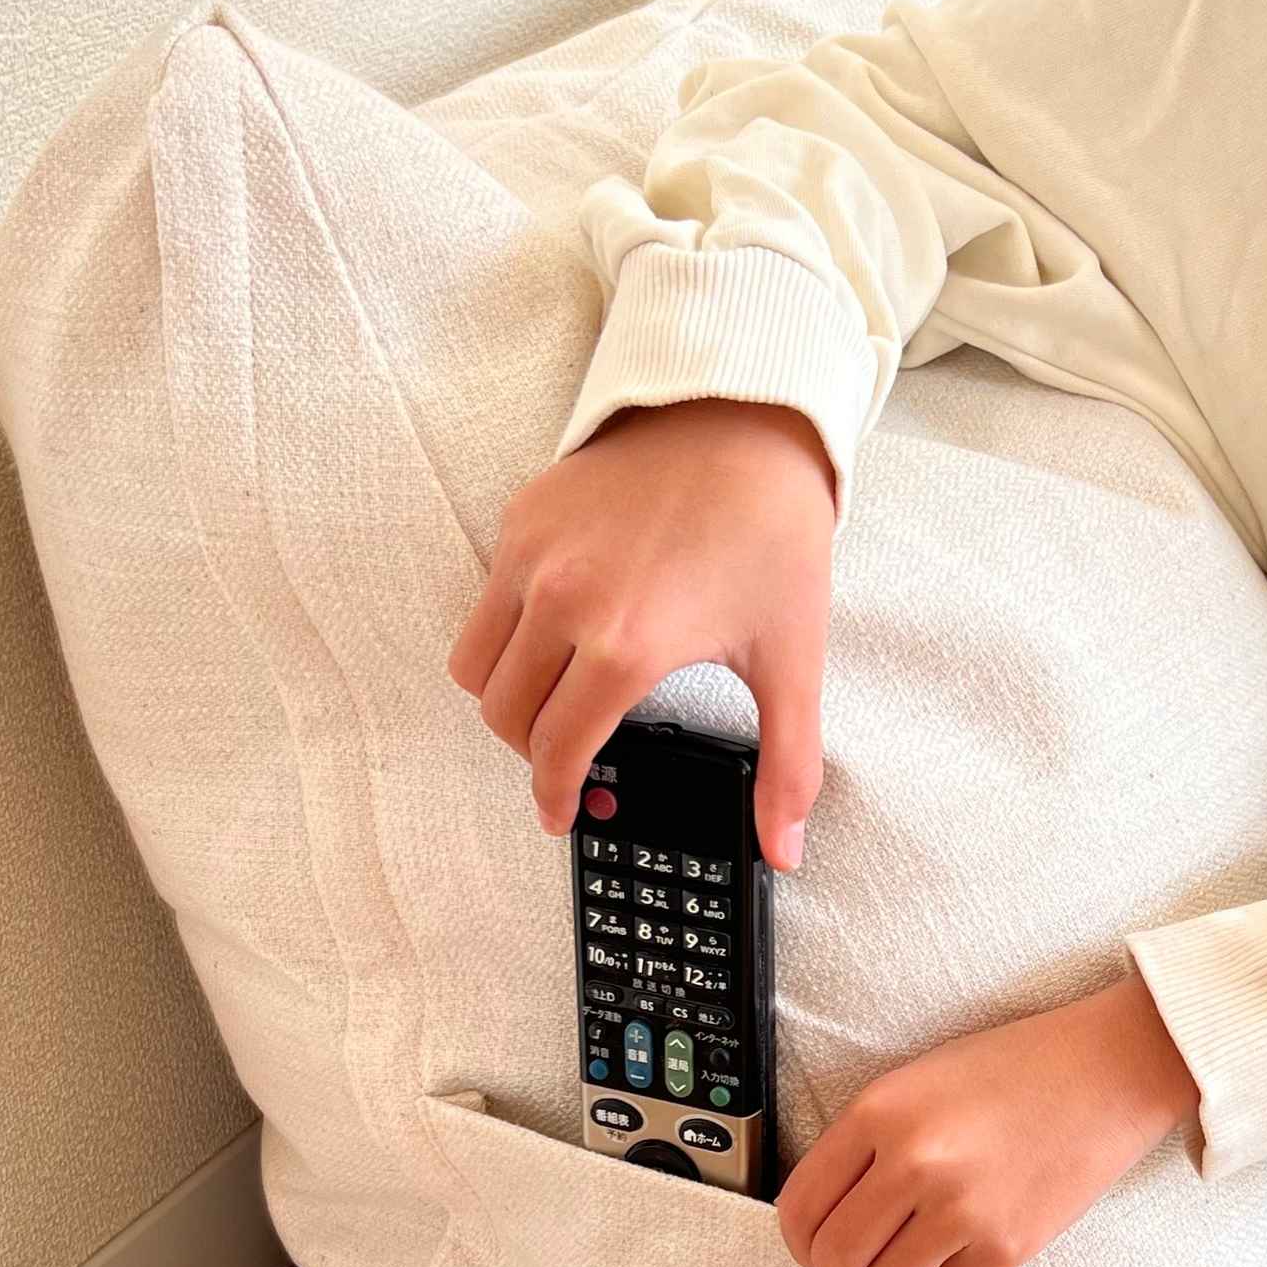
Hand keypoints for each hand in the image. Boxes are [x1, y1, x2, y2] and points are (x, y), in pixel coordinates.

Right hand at [447, 396, 836, 864]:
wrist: (744, 417)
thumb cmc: (771, 533)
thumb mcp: (792, 657)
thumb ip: (787, 765)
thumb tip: (785, 848)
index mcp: (626, 647)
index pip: (557, 750)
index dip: (555, 796)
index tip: (563, 814)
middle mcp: (564, 604)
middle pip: (503, 716)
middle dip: (532, 753)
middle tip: (567, 761)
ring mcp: (533, 556)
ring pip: (475, 665)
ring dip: (504, 699)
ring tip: (553, 704)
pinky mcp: (522, 518)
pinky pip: (485, 603)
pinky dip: (505, 635)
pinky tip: (559, 635)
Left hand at [778, 972, 1202, 1266]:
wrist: (1107, 1071)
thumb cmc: (1015, 1069)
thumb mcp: (918, 1081)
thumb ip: (865, 1141)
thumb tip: (825, 1213)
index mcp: (880, 1113)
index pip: (800, 1206)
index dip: (798, 1238)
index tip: (810, 1244)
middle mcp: (914, 1163)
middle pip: (834, 1258)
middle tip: (855, 1262)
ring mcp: (961, 1209)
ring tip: (904, 1259)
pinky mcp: (1006, 1246)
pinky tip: (968, 1232)